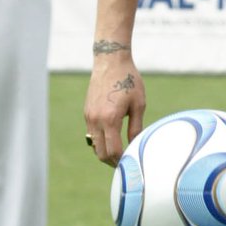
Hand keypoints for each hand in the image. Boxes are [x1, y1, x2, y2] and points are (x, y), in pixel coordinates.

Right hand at [83, 50, 144, 165]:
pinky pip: (92, 135)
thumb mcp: (138, 105)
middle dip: (113, 162)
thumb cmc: (129, 81)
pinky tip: (113, 139)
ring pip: (95, 146)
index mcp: (110, 119)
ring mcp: (89, 117)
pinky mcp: (87, 113)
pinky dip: (101, 142)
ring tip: (121, 153)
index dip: (123, 161)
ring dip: (106, 152)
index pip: (114, 150)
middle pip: (101, 153)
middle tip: (126, 164)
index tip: (132, 164)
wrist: (110, 61)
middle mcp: (95, 120)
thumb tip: (135, 146)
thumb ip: (136, 128)